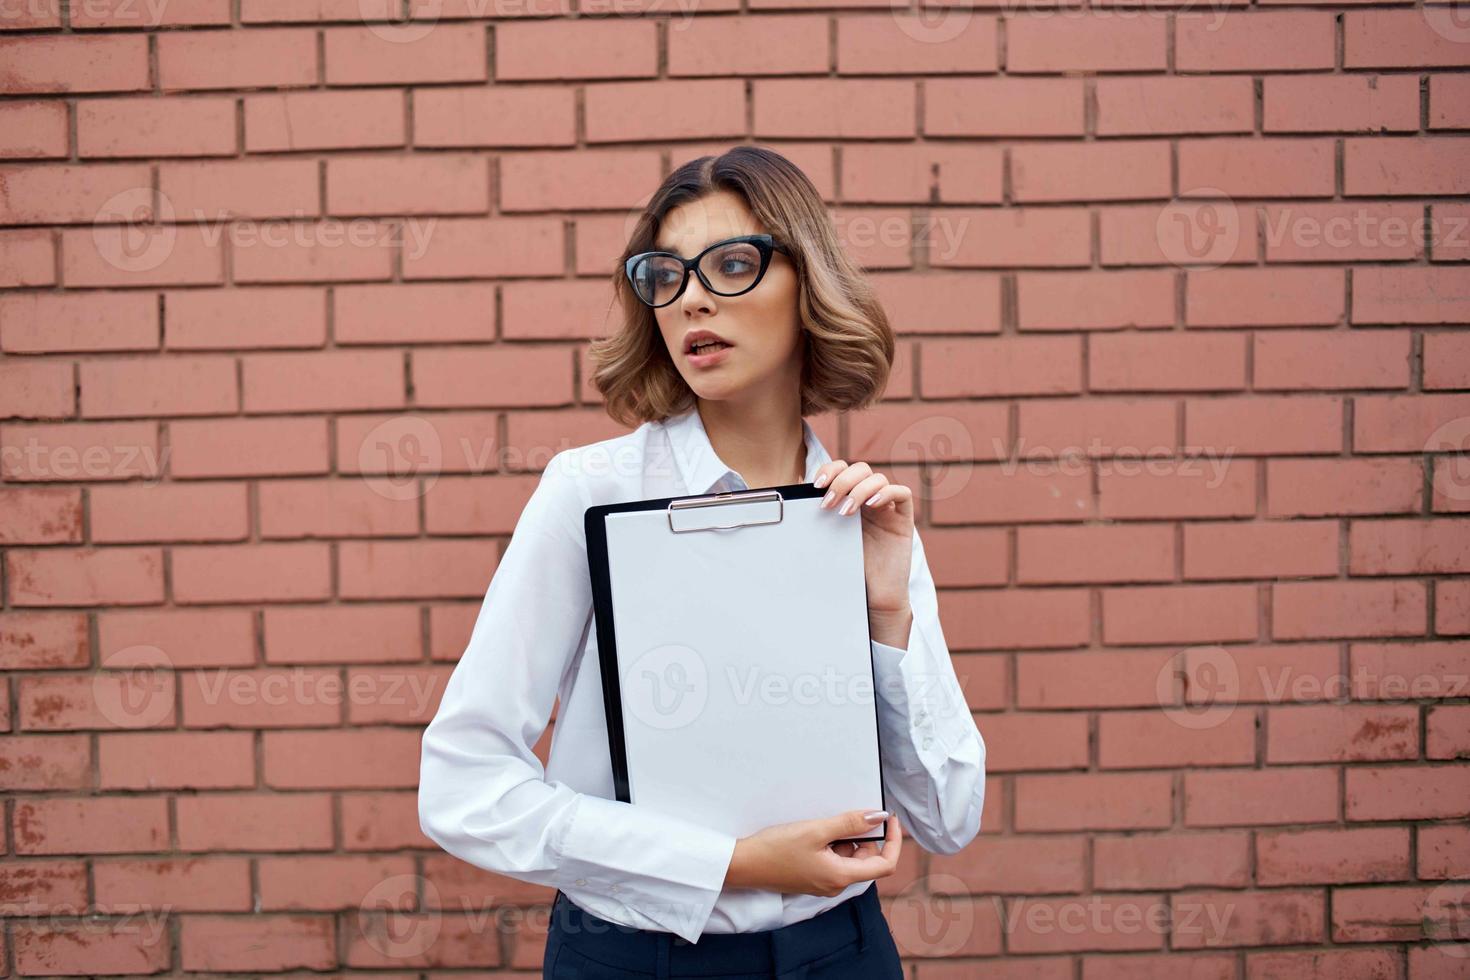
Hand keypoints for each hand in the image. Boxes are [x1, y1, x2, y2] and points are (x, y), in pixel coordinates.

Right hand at [724, 810, 902, 896]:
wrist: (743, 864)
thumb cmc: (775, 849)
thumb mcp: (816, 830)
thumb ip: (850, 824)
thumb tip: (878, 816)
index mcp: (841, 877)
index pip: (885, 865)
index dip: (894, 841)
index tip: (889, 820)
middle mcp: (835, 884)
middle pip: (866, 860)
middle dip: (862, 837)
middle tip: (843, 818)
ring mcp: (823, 882)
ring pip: (849, 858)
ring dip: (844, 839)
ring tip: (822, 826)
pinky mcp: (812, 877)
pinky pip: (833, 860)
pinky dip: (831, 844)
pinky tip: (813, 834)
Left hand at [814, 460, 914, 629]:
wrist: (872, 593)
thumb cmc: (850, 566)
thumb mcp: (827, 535)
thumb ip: (816, 513)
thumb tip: (794, 486)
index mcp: (850, 497)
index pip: (843, 469)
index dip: (830, 469)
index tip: (816, 485)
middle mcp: (869, 498)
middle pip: (860, 469)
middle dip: (841, 481)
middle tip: (828, 504)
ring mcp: (887, 508)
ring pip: (878, 479)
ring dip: (859, 490)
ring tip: (846, 513)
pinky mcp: (903, 519)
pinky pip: (902, 493)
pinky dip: (886, 493)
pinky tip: (871, 505)